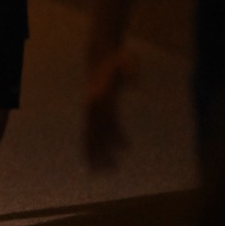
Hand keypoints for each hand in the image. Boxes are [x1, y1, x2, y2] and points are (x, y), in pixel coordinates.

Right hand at [83, 47, 135, 169]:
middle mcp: (92, 105)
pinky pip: (88, 132)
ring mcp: (89, 108)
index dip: (118, 136)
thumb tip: (136, 84)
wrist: (100, 53)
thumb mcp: (127, 60)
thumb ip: (131, 71)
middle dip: (102, 152)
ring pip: (89, 135)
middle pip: (96, 133)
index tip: (126, 149)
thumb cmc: (118, 58)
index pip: (110, 121)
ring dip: (93, 154)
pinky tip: (94, 159)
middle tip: (110, 170)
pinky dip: (89, 146)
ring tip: (98, 172)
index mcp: (101, 96)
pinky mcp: (90, 111)